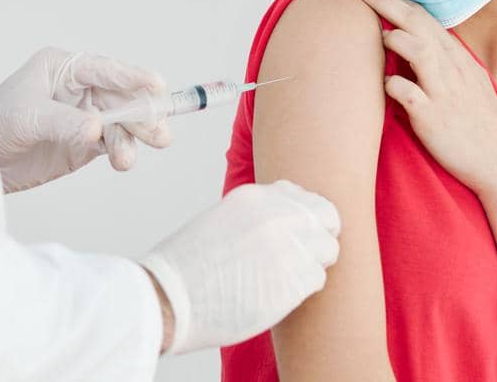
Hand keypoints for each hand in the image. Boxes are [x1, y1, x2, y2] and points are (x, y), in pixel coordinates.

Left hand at [0, 47, 171, 192]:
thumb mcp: (29, 117)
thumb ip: (65, 123)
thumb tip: (97, 130)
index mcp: (62, 68)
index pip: (104, 69)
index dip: (132, 76)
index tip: (156, 85)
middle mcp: (77, 89)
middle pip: (120, 98)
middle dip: (140, 114)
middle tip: (159, 131)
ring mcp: (83, 116)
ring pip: (120, 123)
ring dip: (131, 139)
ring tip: (128, 159)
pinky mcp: (84, 143)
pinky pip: (112, 143)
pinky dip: (121, 151)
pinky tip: (123, 161)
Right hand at [139, 181, 340, 355]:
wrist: (168, 299)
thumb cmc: (187, 268)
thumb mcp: (221, 221)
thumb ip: (257, 217)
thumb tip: (287, 229)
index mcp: (255, 197)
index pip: (304, 197)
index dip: (305, 219)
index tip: (296, 235)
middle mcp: (276, 215)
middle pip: (327, 217)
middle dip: (320, 237)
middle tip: (304, 258)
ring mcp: (288, 246)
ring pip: (327, 250)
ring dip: (311, 265)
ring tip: (283, 280)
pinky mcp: (293, 280)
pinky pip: (317, 279)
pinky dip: (302, 290)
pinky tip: (277, 295)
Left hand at [350, 0, 496, 195]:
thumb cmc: (478, 121)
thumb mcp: (467, 80)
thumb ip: (442, 59)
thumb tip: (412, 41)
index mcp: (456, 57)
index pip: (423, 16)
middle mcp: (450, 68)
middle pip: (416, 23)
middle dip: (385, 2)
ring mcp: (442, 92)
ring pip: (418, 50)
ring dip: (394, 38)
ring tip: (377, 36)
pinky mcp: (433, 118)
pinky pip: (409, 94)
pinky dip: (394, 85)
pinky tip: (384, 83)